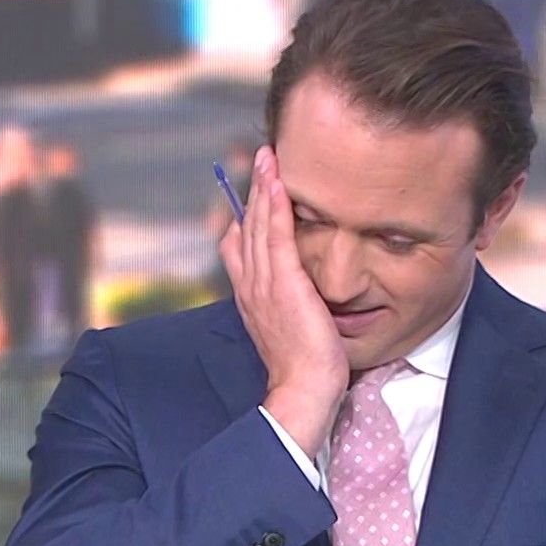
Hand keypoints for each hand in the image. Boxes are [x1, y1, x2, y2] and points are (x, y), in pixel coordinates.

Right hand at [218, 146, 347, 453]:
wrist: (304, 390)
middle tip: (264, 157)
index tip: (258, 191)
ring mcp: (264, 284)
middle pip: (246, 227)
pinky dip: (274, 205)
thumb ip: (289, 303)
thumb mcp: (292, 328)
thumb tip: (298, 286)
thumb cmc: (306, 367)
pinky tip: (279, 182)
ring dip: (262, 187)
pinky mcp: (283, 283)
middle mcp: (250, 286)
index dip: (247, 215)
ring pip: (258, 225)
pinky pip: (275, 235)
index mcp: (251, 296)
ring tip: (269, 156)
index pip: (240, 246)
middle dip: (254, 190)